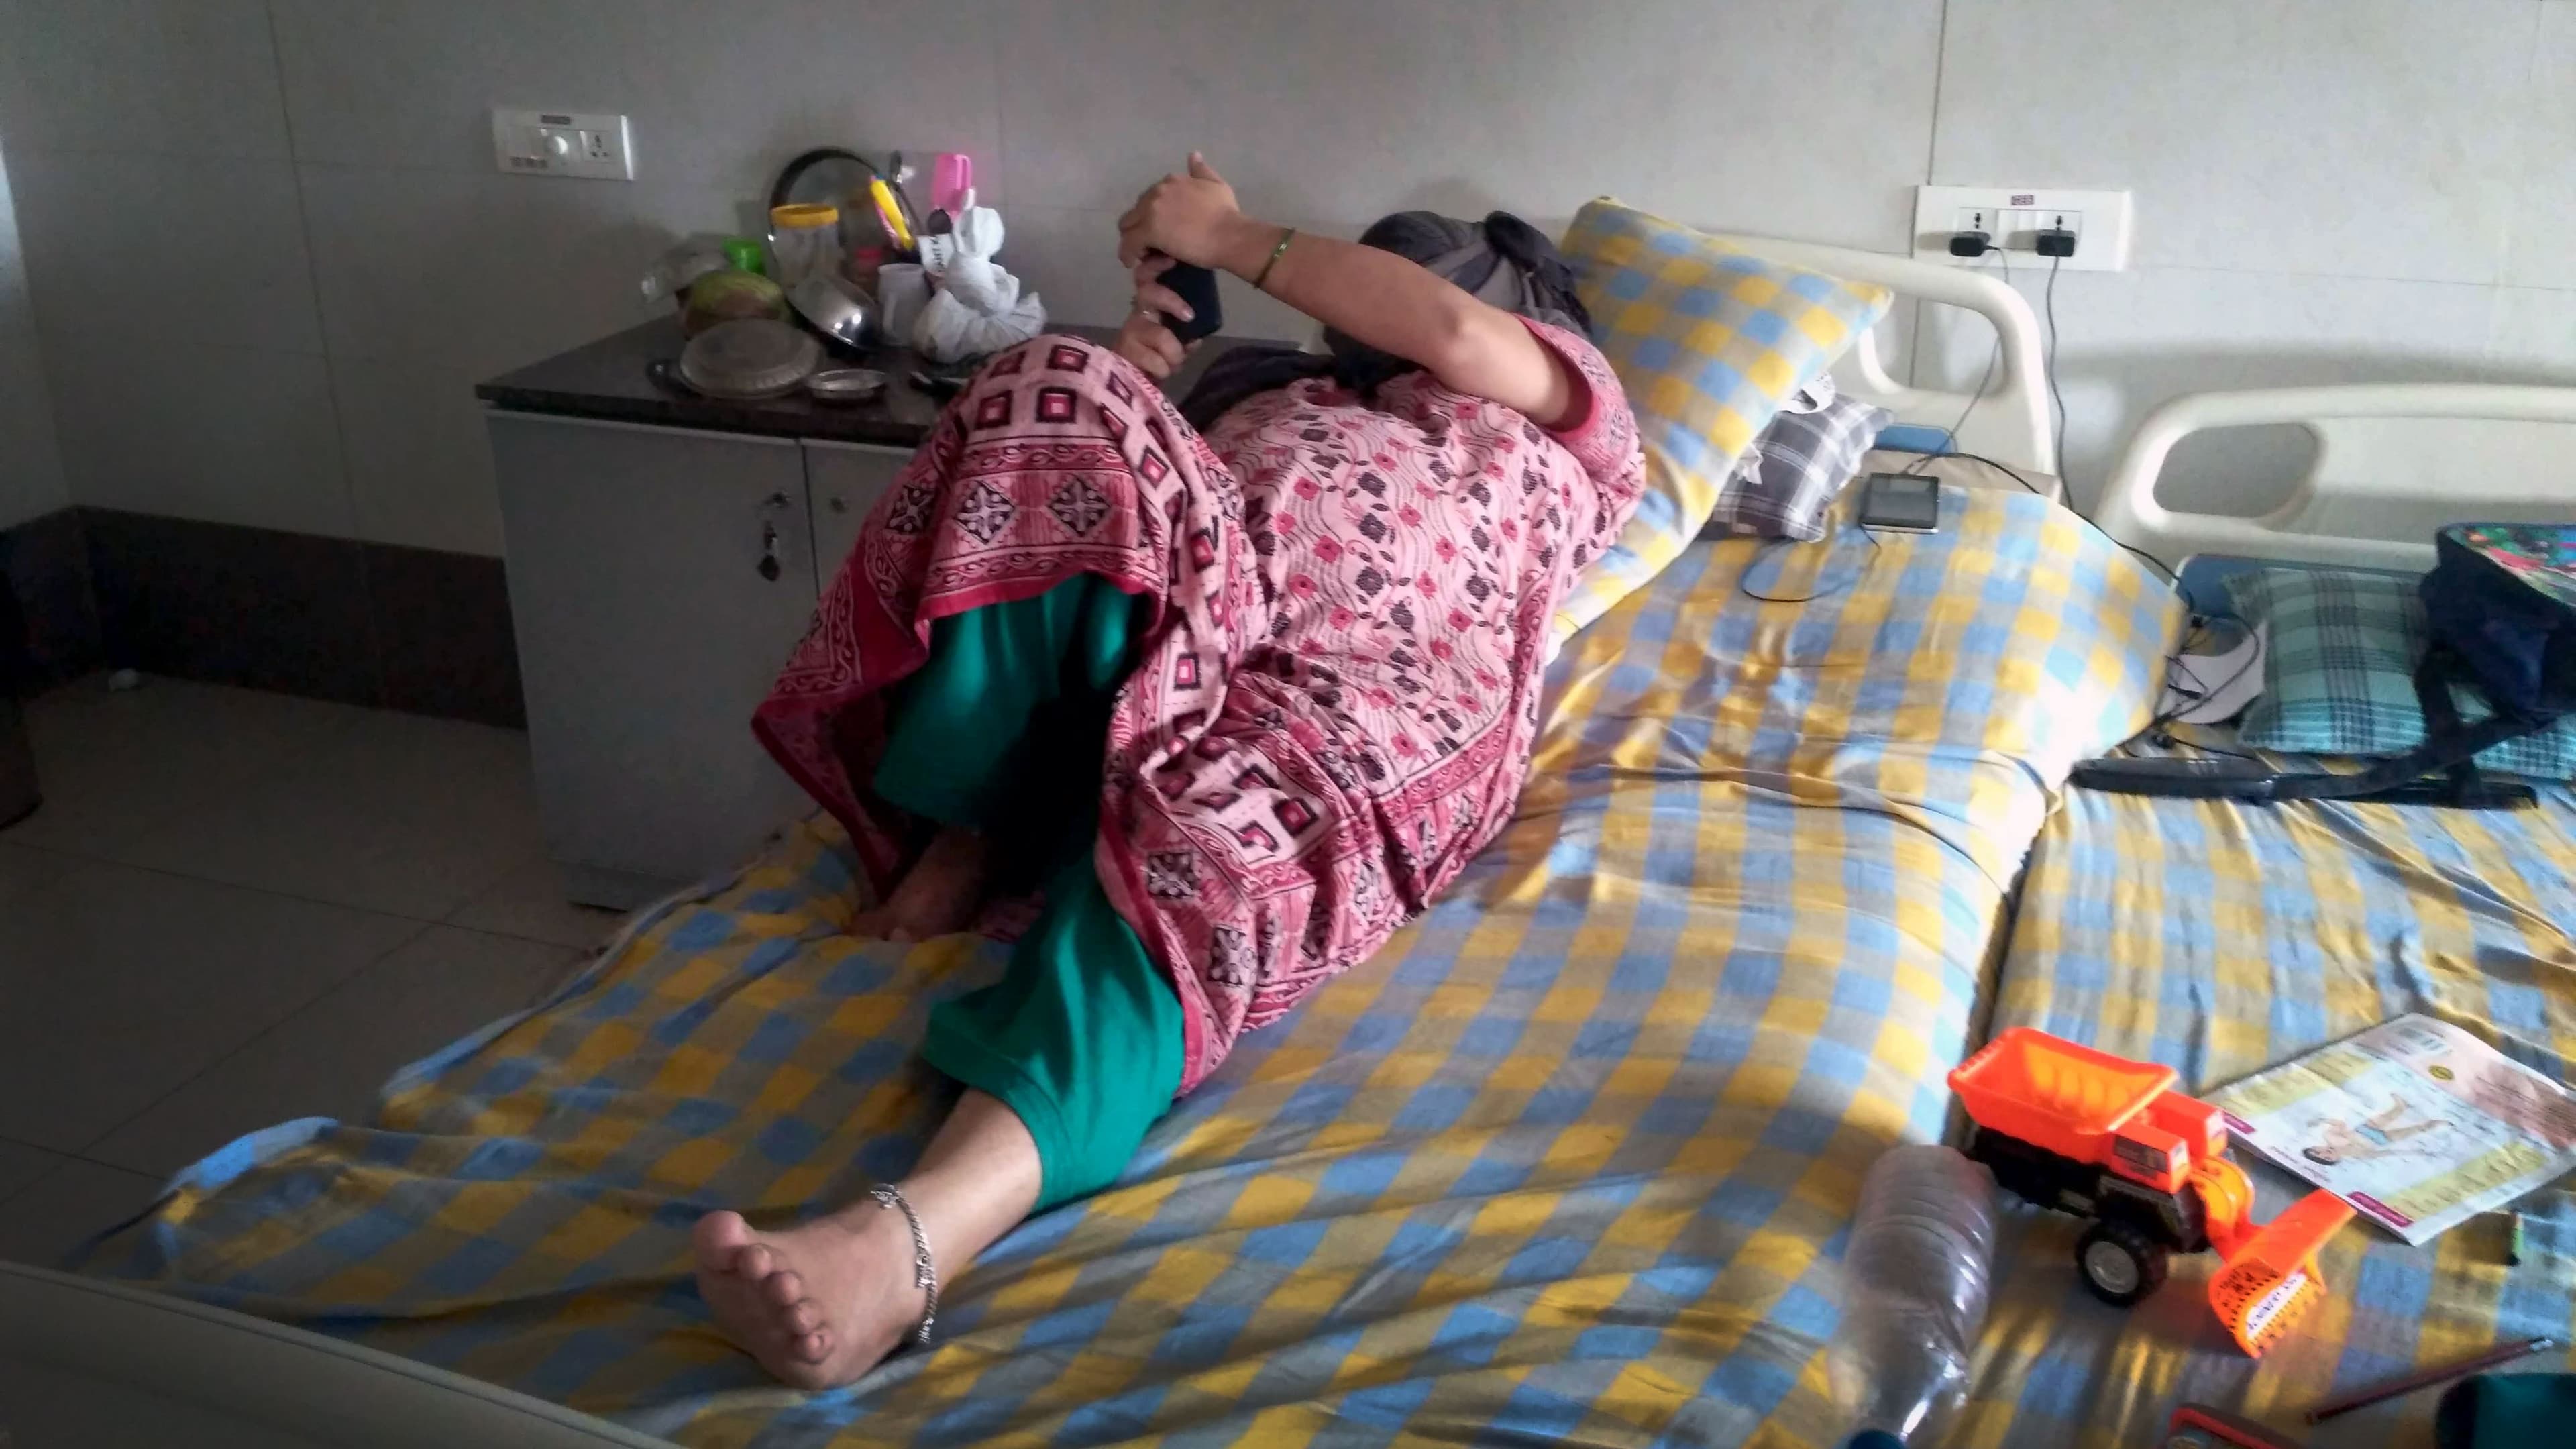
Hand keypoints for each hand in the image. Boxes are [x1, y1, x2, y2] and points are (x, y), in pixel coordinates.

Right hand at [1113, 256, 1195, 378]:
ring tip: (1174, 363)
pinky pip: (1155, 360)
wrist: (1134, 386)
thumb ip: (1187, 336)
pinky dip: (1164, 369)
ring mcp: (1129, 331)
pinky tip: (1160, 373)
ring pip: (1159, 334)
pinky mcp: (1123, 352)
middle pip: (1147, 292)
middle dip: (1171, 301)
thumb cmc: (1158, 358)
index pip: (1149, 276)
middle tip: (1189, 316)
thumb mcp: (1178, 342)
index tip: (1172, 261)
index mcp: (1151, 305)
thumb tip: (1194, 338)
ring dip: (1174, 352)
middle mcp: (1138, 313)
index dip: (1156, 266)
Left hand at [1117, 153, 1248, 269]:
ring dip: (1133, 239)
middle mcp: (1158, 191)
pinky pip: (1128, 243)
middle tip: (1153, 244)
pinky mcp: (1148, 231)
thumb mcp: (1217, 185)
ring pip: (1127, 225)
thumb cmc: (1227, 214)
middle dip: (1141, 226)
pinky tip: (1131, 262)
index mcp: (1172, 181)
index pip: (1151, 197)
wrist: (1230, 235)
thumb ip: (1202, 171)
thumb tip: (1193, 155)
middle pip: (1136, 210)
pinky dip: (1127, 254)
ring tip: (1144, 254)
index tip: (1164, 229)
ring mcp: (1151, 210)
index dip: (1154, 214)